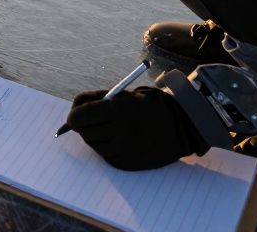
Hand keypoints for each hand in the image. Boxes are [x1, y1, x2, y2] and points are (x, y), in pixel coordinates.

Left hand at [66, 87, 207, 169]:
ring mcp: (122, 149)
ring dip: (95, 136)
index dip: (73, 115)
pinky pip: (105, 155)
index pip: (78, 117)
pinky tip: (120, 139)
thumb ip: (96, 100)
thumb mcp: (124, 94)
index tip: (75, 115)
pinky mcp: (126, 162)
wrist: (183, 126)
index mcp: (116, 110)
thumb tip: (73, 110)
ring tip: (111, 128)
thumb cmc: (150, 105)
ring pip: (93, 144)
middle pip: (83, 131)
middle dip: (84, 125)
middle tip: (93, 120)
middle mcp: (118, 131)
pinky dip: (107, 147)